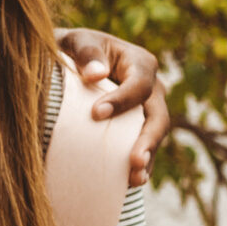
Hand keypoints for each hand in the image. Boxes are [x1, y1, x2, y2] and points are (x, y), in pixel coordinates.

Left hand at [58, 28, 167, 186]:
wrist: (69, 61)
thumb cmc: (72, 48)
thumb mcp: (76, 42)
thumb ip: (86, 53)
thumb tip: (96, 74)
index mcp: (140, 63)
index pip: (139, 85)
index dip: (122, 100)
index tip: (95, 113)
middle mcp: (151, 89)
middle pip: (157, 118)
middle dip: (147, 141)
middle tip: (133, 161)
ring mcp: (147, 112)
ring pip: (154, 138)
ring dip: (146, 159)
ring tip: (134, 179)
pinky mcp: (136, 129)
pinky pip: (142, 149)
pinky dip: (138, 166)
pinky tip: (127, 183)